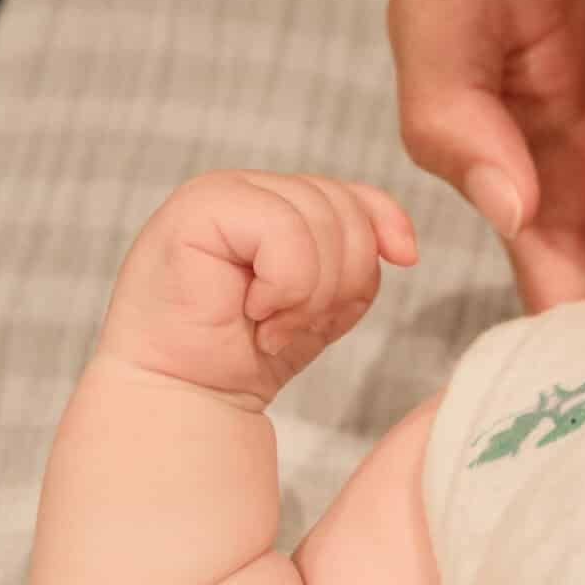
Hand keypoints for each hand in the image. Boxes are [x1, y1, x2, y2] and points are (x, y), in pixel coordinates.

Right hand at [97, 170, 418, 409]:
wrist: (181, 396)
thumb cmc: (246, 352)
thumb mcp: (324, 298)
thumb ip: (359, 257)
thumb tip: (403, 247)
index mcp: (275, 200)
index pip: (354, 194)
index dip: (385, 228)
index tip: (402, 261)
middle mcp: (247, 187)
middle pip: (343, 207)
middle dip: (340, 279)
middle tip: (295, 324)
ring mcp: (219, 192)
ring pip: (319, 219)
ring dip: (308, 293)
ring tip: (271, 325)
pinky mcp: (199, 209)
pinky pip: (283, 232)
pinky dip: (283, 286)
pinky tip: (252, 312)